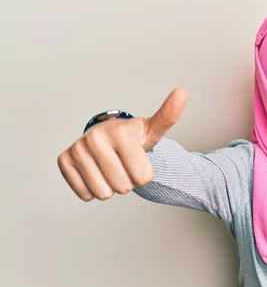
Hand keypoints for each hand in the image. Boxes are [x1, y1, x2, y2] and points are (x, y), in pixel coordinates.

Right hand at [57, 87, 187, 201]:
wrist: (108, 138)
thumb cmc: (134, 137)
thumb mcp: (154, 130)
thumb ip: (168, 116)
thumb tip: (183, 92)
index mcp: (120, 132)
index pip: (143, 178)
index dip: (144, 175)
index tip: (139, 159)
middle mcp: (95, 138)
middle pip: (123, 187)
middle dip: (127, 181)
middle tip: (124, 164)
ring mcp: (77, 149)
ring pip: (103, 193)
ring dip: (111, 187)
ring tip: (111, 169)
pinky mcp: (64, 161)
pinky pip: (85, 194)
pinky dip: (93, 189)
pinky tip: (96, 172)